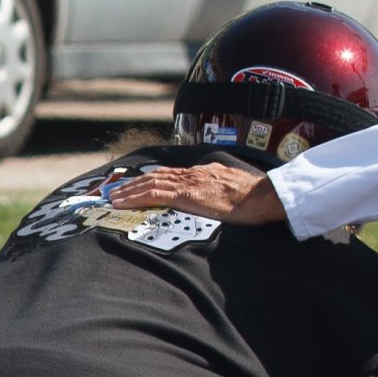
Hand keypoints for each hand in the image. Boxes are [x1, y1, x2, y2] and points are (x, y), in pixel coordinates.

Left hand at [107, 161, 284, 224]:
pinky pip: (155, 194)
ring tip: (112, 197)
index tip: (135, 186)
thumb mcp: (232, 189)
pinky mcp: (187, 195)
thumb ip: (218, 192)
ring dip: (128, 191)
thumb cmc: (254, 198)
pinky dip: (136, 197)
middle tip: (114, 191)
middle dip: (133, 184)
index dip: (150, 180)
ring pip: (150, 183)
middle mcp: (193, 174)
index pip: (170, 174)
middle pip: (155, 176)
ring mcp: (189, 183)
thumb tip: (212, 200)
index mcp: (202, 173)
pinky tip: (123, 202)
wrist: (264, 196)